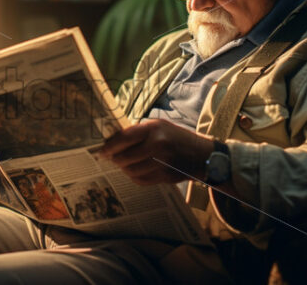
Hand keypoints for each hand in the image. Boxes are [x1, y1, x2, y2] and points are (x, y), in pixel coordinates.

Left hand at [100, 119, 214, 184]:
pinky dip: (135, 176)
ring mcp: (162, 162)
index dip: (110, 146)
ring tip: (125, 163)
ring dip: (125, 168)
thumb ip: (138, 131)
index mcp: (154, 129)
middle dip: (115, 159)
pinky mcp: (165, 176)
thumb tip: (113, 140)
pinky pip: (141, 180)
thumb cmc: (177, 138)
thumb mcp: (160, 126)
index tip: (102, 150)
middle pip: (124, 157)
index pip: (124, 138)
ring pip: (131, 170)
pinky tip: (137, 170)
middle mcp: (158, 145)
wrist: (203, 155)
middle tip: (111, 158)